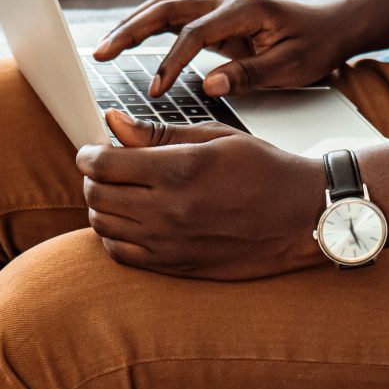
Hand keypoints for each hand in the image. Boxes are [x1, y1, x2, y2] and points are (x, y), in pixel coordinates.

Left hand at [77, 111, 331, 277]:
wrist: (300, 217)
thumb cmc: (263, 169)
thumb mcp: (214, 137)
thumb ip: (157, 132)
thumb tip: (112, 122)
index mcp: (181, 170)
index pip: (105, 164)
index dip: (88, 153)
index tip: (92, 148)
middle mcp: (171, 210)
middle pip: (97, 196)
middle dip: (91, 177)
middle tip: (102, 166)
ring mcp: (171, 243)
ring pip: (104, 227)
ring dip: (100, 206)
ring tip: (117, 191)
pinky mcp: (176, 266)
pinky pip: (122, 255)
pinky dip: (114, 236)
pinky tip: (129, 219)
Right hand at [92, 0, 362, 98]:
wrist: (332, 23)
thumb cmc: (315, 45)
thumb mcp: (291, 65)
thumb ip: (249, 73)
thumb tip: (208, 84)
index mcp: (242, 10)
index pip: (193, 33)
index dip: (170, 61)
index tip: (155, 90)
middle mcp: (224, 1)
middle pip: (166, 10)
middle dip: (130, 30)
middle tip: (100, 54)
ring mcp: (217, 6)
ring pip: (165, 9)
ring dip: (133, 26)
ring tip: (104, 49)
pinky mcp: (215, 17)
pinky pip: (173, 18)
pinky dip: (148, 28)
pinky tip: (129, 43)